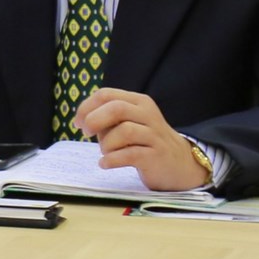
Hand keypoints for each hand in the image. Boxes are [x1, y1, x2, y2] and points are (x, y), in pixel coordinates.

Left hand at [73, 88, 210, 190]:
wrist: (181, 164)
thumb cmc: (145, 142)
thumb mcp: (129, 122)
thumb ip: (107, 118)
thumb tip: (81, 120)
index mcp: (138, 102)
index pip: (106, 94)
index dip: (86, 107)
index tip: (77, 123)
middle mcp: (148, 115)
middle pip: (116, 108)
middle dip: (94, 120)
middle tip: (86, 134)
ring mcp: (155, 135)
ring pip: (123, 131)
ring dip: (106, 144)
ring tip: (105, 152)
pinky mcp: (157, 156)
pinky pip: (129, 154)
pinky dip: (111, 160)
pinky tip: (105, 164)